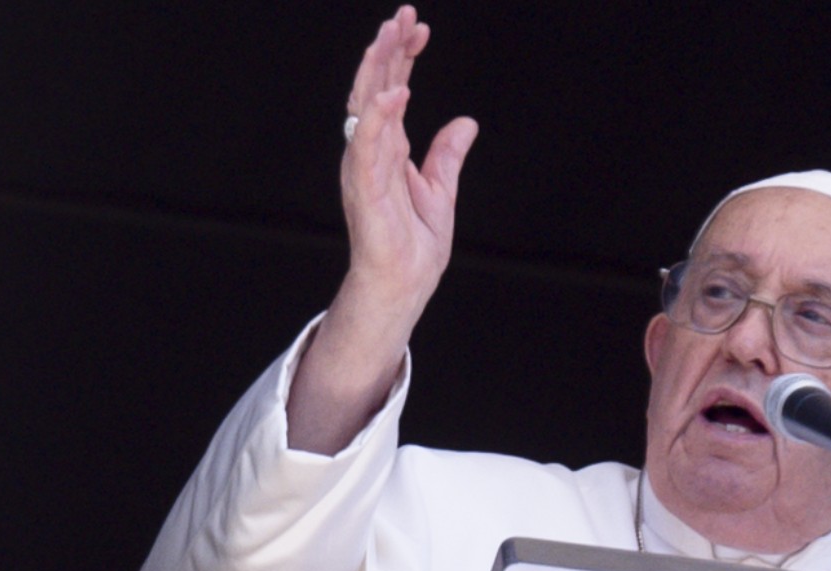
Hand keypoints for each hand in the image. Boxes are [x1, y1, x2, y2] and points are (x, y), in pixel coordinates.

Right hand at [341, 5, 477, 315]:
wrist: (405, 284)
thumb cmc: (414, 245)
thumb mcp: (441, 190)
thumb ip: (447, 154)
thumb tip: (465, 122)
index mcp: (388, 147)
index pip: (392, 89)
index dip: (403, 56)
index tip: (419, 26)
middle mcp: (371, 150)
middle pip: (375, 87)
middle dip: (388, 49)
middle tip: (403, 14)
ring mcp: (365, 166)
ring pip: (365, 106)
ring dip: (377, 69)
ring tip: (390, 35)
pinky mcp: (365, 187)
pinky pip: (368, 145)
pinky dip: (380, 117)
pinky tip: (396, 92)